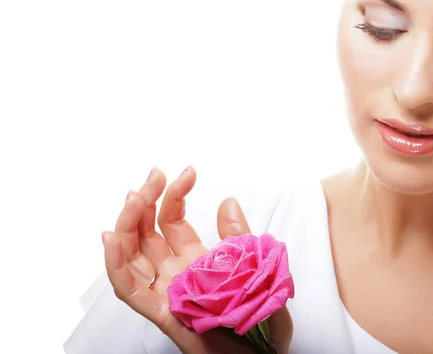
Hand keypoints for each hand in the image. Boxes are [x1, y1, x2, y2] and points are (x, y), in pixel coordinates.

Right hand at [102, 166, 292, 353]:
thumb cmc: (264, 316)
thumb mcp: (257, 265)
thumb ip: (238, 236)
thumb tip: (227, 200)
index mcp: (196, 261)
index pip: (174, 221)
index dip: (176, 195)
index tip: (188, 172)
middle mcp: (176, 274)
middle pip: (148, 232)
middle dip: (147, 199)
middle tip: (155, 173)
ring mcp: (167, 293)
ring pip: (133, 254)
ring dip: (128, 223)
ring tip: (133, 194)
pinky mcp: (163, 315)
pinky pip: (130, 290)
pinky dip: (116, 264)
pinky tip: (113, 237)